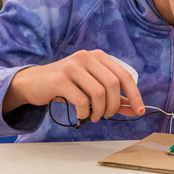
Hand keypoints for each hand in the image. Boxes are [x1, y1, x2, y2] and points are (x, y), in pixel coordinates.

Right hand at [2, 50, 144, 122]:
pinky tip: (81, 114)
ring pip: (99, 93)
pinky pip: (82, 100)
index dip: (134, 94)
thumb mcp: (92, 89)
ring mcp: (73, 65)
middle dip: (113, 105)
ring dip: (99, 111)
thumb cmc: (67, 86)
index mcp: (98, 56)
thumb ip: (115, 98)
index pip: (124, 75)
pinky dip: (85, 112)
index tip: (140, 111)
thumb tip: (136, 110)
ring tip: (94, 116)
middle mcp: (87, 57)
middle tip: (106, 116)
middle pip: (113, 84)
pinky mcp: (60, 78)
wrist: (33, 83)